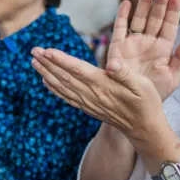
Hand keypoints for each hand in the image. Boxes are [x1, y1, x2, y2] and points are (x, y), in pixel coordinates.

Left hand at [32, 45, 164, 143]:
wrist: (144, 128)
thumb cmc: (146, 103)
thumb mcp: (142, 85)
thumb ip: (125, 73)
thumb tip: (112, 63)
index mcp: (104, 85)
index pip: (77, 70)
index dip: (61, 60)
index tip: (46, 50)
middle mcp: (92, 94)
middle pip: (65, 77)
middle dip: (48, 63)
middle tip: (33, 51)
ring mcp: (89, 102)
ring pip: (63, 86)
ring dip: (47, 74)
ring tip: (34, 62)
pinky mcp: (89, 108)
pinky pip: (67, 97)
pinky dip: (54, 89)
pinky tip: (46, 82)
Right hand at [108, 0, 179, 99]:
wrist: (133, 106)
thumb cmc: (154, 94)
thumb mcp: (172, 78)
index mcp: (164, 48)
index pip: (170, 25)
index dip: (174, 9)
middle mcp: (149, 42)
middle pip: (155, 17)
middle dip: (160, 1)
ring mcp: (133, 43)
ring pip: (139, 18)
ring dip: (144, 2)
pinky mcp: (118, 48)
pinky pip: (120, 29)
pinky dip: (122, 16)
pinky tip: (126, 3)